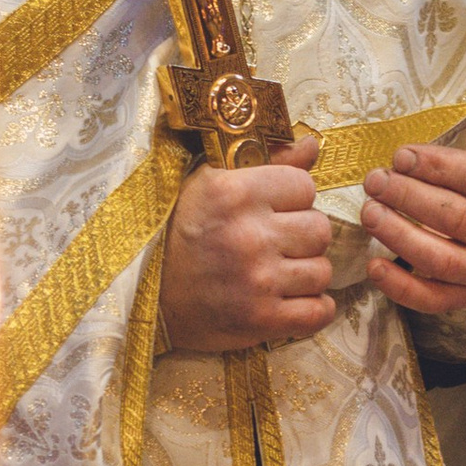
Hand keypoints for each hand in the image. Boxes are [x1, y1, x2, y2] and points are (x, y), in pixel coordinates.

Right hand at [160, 135, 335, 354]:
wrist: (143, 293)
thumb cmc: (178, 232)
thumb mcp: (210, 184)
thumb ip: (267, 161)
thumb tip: (311, 145)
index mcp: (234, 193)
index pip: (305, 186)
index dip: (293, 199)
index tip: (273, 210)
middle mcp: (248, 235)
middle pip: (320, 229)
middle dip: (302, 236)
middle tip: (276, 244)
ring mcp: (257, 281)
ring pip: (322, 271)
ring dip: (306, 273)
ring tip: (279, 273)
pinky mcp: (261, 320)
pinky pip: (319, 312)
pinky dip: (314, 309)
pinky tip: (292, 300)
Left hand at [360, 78, 465, 317]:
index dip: (437, 167)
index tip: (400, 154)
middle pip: (457, 220)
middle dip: (409, 198)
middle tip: (374, 180)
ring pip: (441, 260)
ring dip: (398, 236)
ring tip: (368, 211)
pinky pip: (433, 300)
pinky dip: (400, 288)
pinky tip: (374, 263)